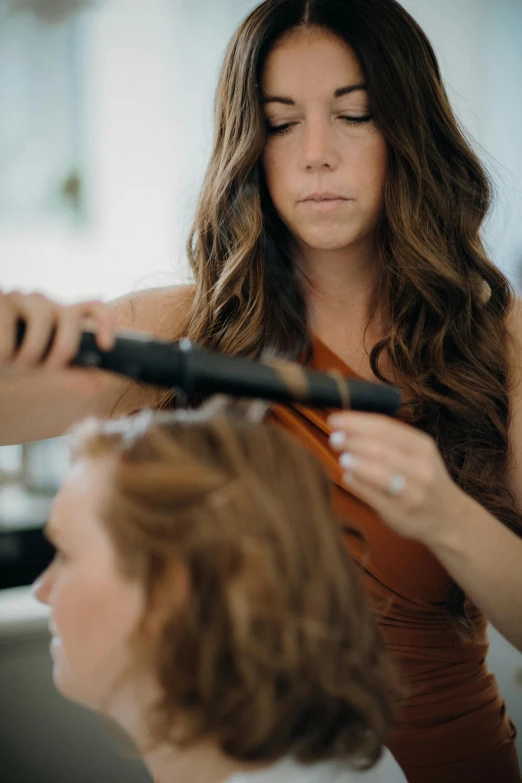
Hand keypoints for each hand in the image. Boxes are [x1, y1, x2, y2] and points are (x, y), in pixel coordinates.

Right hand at [0, 289, 117, 391]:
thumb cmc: (8, 366)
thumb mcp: (40, 372)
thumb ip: (68, 375)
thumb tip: (98, 384)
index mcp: (60, 319)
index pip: (93, 309)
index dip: (105, 322)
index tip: (106, 345)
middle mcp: (42, 304)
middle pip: (69, 315)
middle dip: (64, 346)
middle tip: (50, 368)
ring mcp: (18, 299)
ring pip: (44, 315)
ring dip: (32, 349)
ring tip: (14, 364)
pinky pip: (8, 317)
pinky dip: (5, 346)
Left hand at [327, 411, 467, 547]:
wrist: (448, 517)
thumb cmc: (422, 477)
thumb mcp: (416, 453)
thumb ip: (386, 440)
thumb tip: (345, 426)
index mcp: (422, 446)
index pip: (385, 428)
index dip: (357, 422)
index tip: (335, 420)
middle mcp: (421, 468)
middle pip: (381, 449)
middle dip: (353, 442)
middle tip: (334, 438)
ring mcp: (413, 492)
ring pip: (380, 474)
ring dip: (357, 464)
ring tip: (342, 458)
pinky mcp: (401, 513)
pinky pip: (375, 496)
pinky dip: (358, 484)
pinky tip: (348, 477)